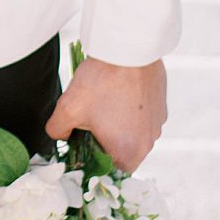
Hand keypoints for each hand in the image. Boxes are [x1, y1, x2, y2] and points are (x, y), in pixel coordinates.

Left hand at [45, 55, 166, 172]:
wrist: (128, 47)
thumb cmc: (101, 81)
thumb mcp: (67, 109)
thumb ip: (58, 131)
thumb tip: (60, 136)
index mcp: (129, 151)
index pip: (111, 172)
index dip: (94, 162)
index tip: (82, 147)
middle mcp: (150, 141)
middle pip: (123, 153)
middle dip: (104, 142)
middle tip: (88, 123)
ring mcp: (158, 122)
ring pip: (133, 133)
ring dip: (117, 125)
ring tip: (101, 104)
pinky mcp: (161, 104)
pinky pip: (142, 116)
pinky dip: (129, 111)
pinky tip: (115, 93)